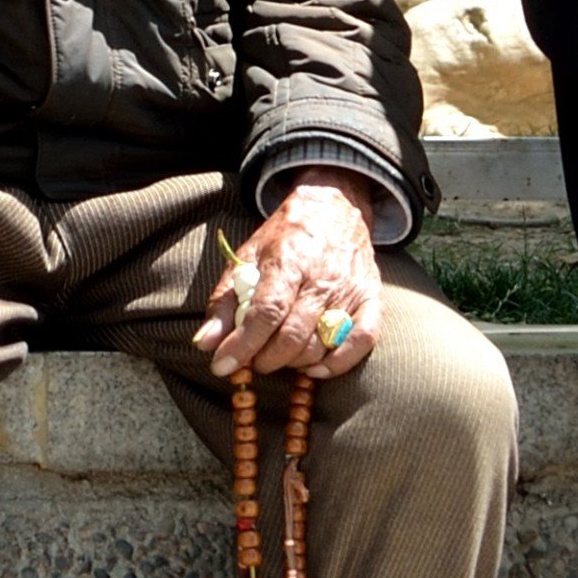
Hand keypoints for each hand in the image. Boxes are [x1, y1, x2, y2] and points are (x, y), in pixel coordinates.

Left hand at [197, 175, 381, 379]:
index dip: (242, 344)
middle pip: (294, 334)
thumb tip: (205, 344)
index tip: (222, 365)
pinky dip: (340, 362)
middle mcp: (322, 277)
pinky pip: (364, 340)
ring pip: (322, 343)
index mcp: (287, 261)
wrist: (333, 209)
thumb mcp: (245, 259)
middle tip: (252, 362)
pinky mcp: (372, 298)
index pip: (265, 313)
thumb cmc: (283, 239)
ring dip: (294, 362)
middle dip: (266, 359)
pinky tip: (316, 369)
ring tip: (276, 358)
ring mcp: (351, 289)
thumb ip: (225, 302)